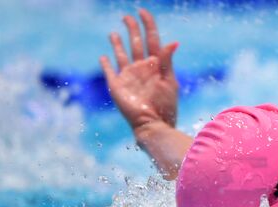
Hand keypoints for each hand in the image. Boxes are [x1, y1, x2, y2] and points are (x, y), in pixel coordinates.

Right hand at [100, 9, 178, 135]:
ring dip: (118, 43)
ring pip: (121, 54)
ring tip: (114, 33)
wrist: (153, 125)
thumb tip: (174, 42)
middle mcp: (142, 68)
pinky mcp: (117, 85)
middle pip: (135, 43)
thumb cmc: (165, 106)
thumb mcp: (169, 81)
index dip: (148, 24)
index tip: (142, 11)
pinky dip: (106, 64)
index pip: (151, 39)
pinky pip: (110, 71)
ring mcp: (129, 76)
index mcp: (156, 65)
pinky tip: (104, 57)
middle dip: (132, 29)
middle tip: (127, 16)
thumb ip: (168, 61)